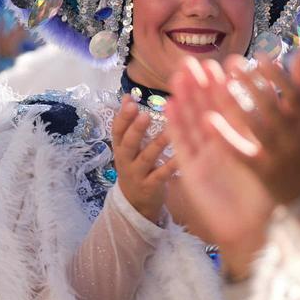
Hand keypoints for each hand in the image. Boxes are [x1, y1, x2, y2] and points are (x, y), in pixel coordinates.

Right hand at [111, 97, 176, 223]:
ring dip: (157, 144)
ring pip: (146, 158)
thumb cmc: (136, 166)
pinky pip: (162, 175)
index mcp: (120, 147)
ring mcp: (137, 175)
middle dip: (135, 129)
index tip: (130, 101)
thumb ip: (129, 123)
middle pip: (128, 144)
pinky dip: (171, 165)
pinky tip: (181, 156)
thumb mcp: (128, 146)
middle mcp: (126, 160)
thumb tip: (128, 95)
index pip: (117, 130)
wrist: (135, 203)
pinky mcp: (151, 187)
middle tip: (144, 114)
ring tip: (169, 130)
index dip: (122, 117)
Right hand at [165, 62, 273, 276]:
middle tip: (192, 62)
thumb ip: (275, 130)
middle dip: (199, 87)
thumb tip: (286, 102)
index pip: (229, 109)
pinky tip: (168, 105)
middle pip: (206, 111)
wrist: (253, 230)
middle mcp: (220, 146)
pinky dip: (174, 125)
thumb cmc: (268, 197)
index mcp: (240, 141)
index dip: (222, 87)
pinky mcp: (190, 172)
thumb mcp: (273, 158)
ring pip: (192, 123)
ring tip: (178, 75)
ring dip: (184, 99)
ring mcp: (203, 157)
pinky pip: (181, 145)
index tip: (218, 64)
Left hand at [198, 53, 299, 205]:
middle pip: (268, 103)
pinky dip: (223, 136)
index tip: (258, 56)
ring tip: (217, 83)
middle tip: (230, 62)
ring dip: (233, 101)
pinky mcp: (262, 171)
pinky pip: (239, 152)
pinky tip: (207, 120)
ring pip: (252, 124)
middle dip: (249, 80)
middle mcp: (293, 134)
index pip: (291, 90)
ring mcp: (277, 153)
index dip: (274, 72)